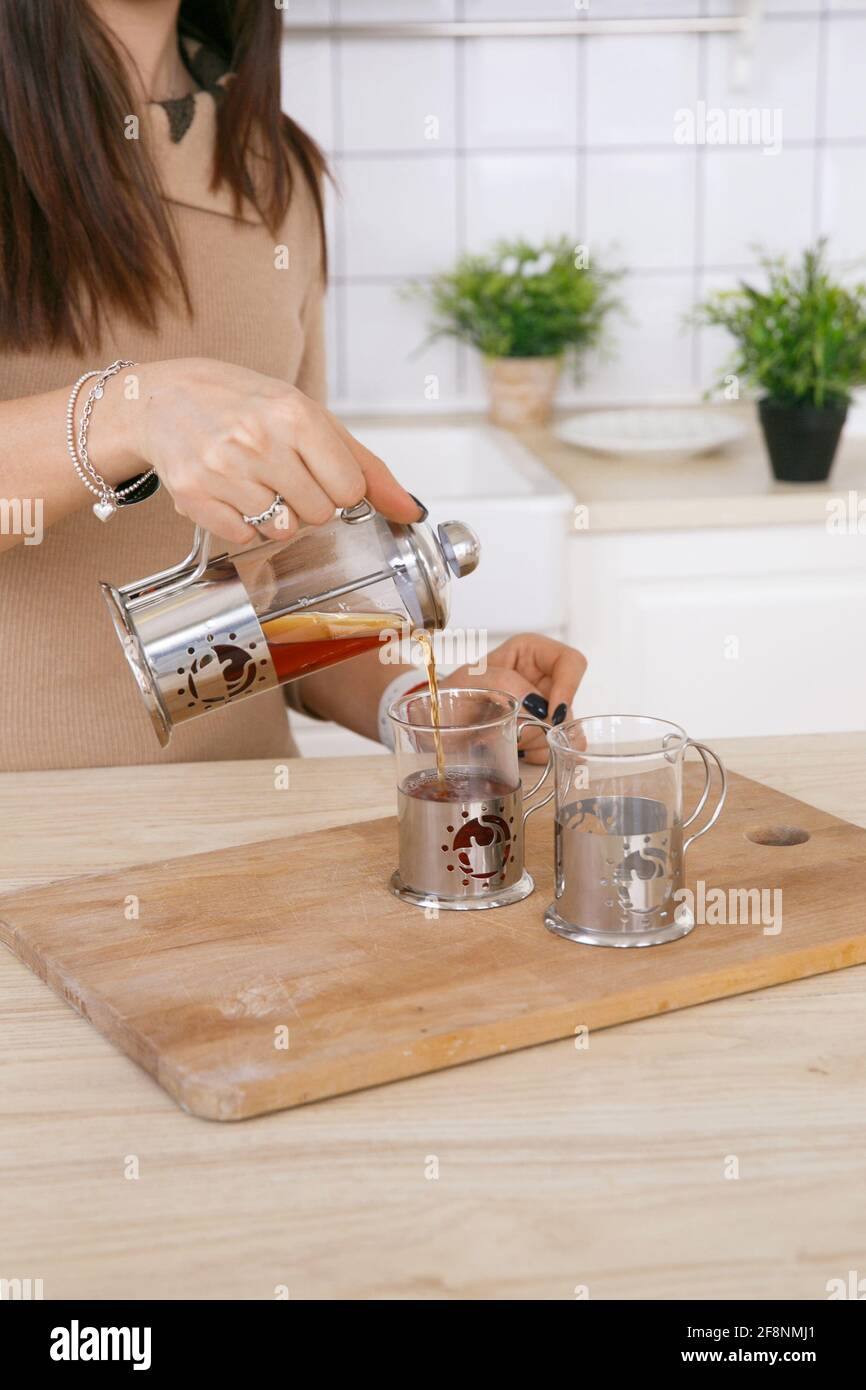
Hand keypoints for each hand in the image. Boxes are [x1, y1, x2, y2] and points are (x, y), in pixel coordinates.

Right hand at [130, 357, 420, 542]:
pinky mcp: (193, 495)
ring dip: (274, 516)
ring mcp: (223, 469)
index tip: (318, 471)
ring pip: (281, 531)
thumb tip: (411, 510)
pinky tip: (229, 493)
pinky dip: (241, 524)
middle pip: (318, 514)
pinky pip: (242, 537)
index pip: (349, 490)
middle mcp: (259, 440)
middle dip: (307, 502)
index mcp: (296, 414)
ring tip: (254, 482)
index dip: (338, 488)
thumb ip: (366, 467)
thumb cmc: (246, 406)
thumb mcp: (310, 418)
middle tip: (281, 474)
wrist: (164, 399)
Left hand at [441, 633, 586, 763]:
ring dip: (535, 741)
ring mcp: (545, 709)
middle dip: (542, 724)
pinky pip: (555, 748)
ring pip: (564, 729)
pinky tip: (515, 751)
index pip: (571, 663)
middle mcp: (543, 679)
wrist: (436, 726)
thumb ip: (504, 684)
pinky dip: (536, 755)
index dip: (569, 688)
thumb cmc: (449, 695)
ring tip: (505, 739)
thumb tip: (537, 703)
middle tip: (513, 731)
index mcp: (531, 652)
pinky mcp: (543, 735)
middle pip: (568, 703)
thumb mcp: (469, 681)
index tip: (551, 713)